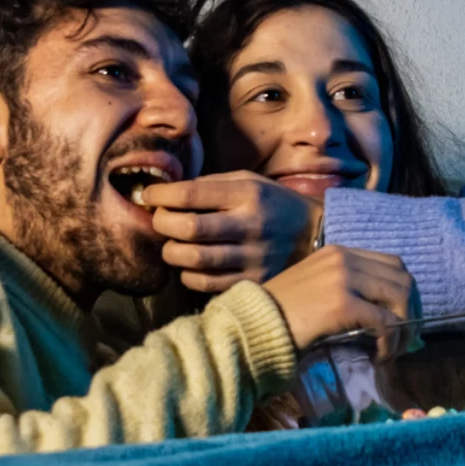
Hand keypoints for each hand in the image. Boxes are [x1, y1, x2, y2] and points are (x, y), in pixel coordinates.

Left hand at [140, 173, 320, 290]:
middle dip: (162, 224)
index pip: (190, 193)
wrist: (316, 235)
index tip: (148, 196)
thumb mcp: (249, 181)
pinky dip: (188, 275)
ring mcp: (252, 258)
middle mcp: (249, 225)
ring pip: (193, 260)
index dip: (160, 195)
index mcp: (247, 194)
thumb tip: (165, 193)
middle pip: (188, 228)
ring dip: (171, 252)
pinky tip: (191, 265)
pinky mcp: (252, 282)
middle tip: (159, 222)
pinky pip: (205, 284)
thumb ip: (210, 185)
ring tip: (174, 245)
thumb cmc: (272, 204)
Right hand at [261, 245, 415, 354]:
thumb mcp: (314, 288)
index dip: (404, 291)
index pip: (392, 263)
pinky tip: (379, 356)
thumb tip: (381, 312)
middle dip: (410, 310)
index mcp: (337, 252)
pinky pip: (384, 322)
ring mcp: (343, 278)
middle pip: (402, 278)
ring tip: (391, 349)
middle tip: (403, 337)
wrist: (252, 326)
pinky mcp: (342, 304)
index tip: (401, 317)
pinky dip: (389, 343)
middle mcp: (344, 258)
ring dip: (403, 328)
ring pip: (399, 298)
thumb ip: (344, 289)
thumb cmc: (278, 314)